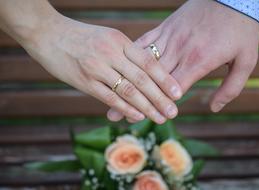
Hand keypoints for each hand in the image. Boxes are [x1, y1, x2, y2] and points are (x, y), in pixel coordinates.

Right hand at [21, 15, 181, 123]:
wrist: (47, 33)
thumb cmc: (80, 37)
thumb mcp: (107, 38)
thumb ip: (124, 53)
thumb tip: (143, 73)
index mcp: (119, 41)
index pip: (148, 62)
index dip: (165, 79)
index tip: (178, 93)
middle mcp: (111, 53)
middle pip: (142, 79)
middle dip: (160, 98)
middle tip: (173, 112)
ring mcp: (97, 68)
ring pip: (129, 91)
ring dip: (147, 107)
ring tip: (160, 118)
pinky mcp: (85, 81)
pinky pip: (110, 98)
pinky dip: (126, 109)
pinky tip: (138, 117)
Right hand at [107, 0, 258, 120]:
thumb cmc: (241, 29)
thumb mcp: (246, 60)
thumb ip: (231, 87)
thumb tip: (214, 108)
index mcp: (199, 60)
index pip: (173, 88)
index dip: (155, 105)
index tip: (140, 118)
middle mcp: (179, 50)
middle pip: (151, 81)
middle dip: (133, 100)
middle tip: (114, 117)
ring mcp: (170, 37)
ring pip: (143, 64)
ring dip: (126, 82)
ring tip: (111, 96)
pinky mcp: (165, 27)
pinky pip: (144, 41)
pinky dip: (131, 56)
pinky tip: (119, 67)